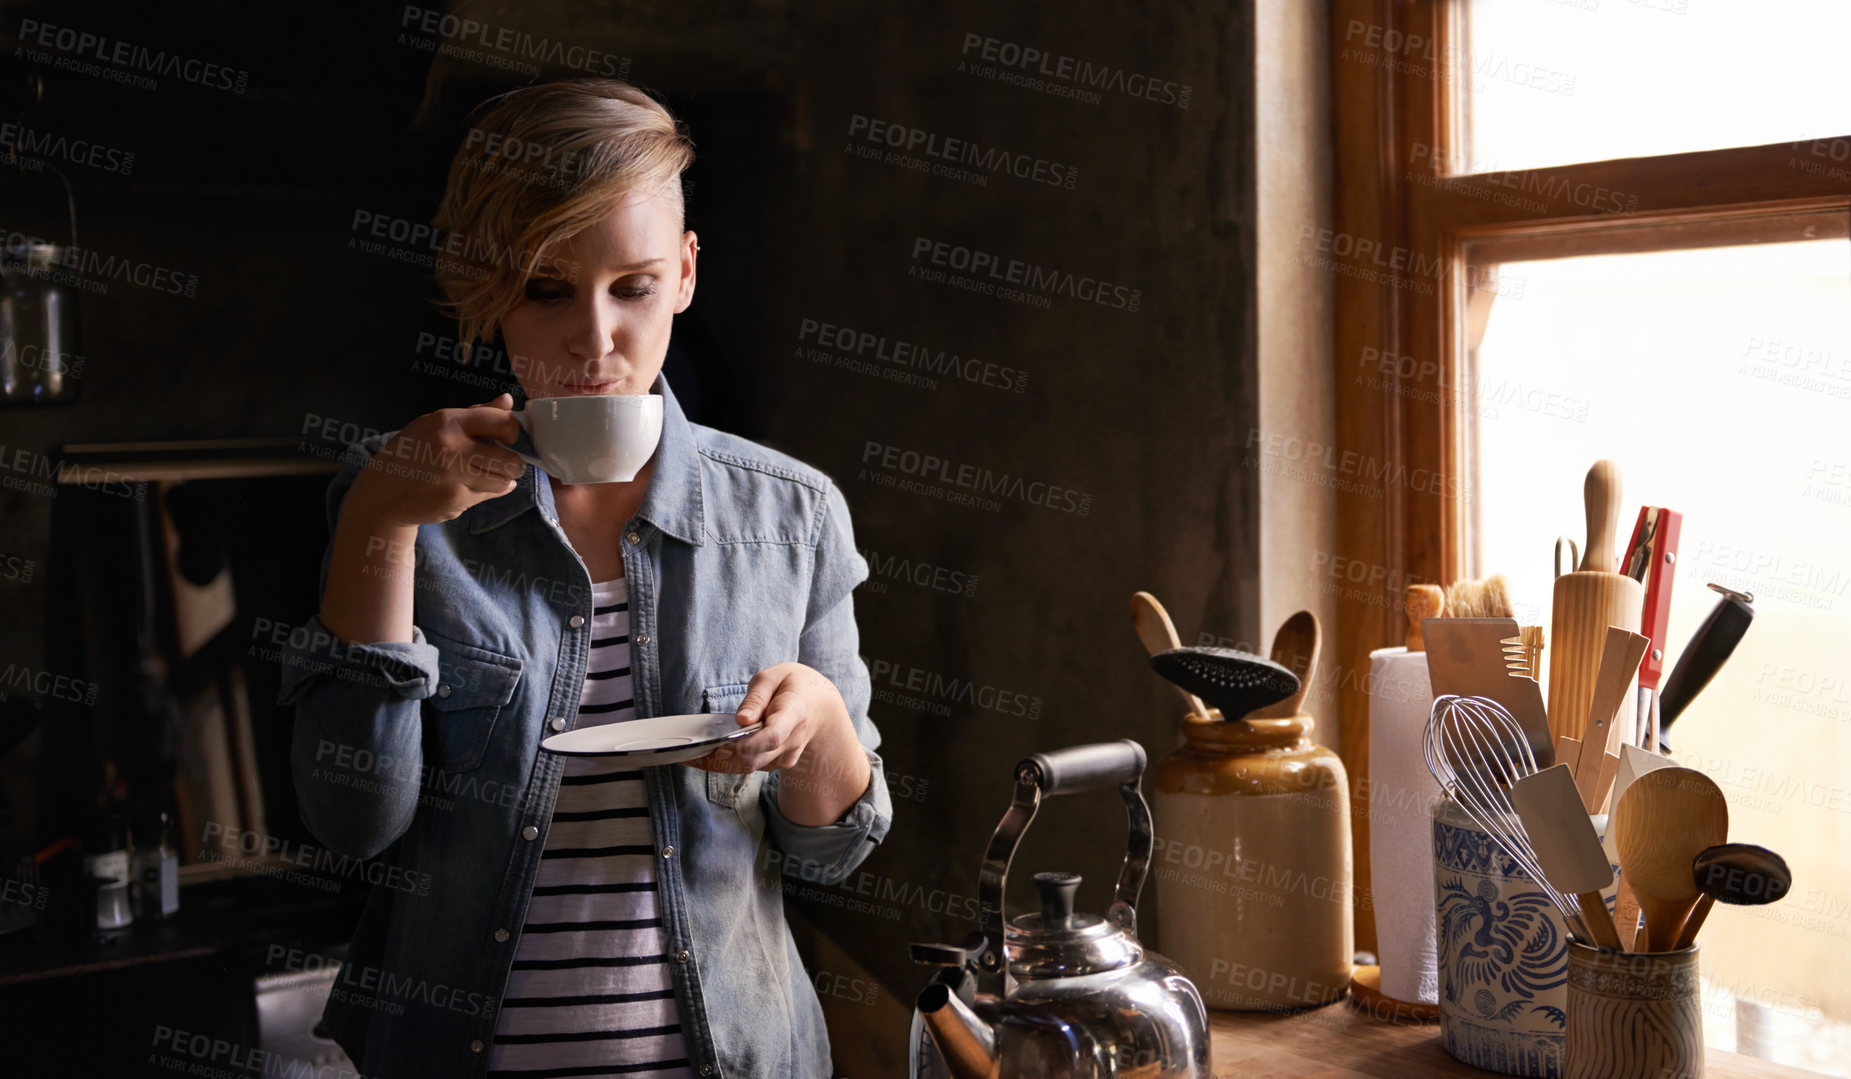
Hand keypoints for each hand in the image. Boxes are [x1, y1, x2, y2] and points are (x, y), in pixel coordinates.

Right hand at [345, 393, 526, 528]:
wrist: (382, 493)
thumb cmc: (411, 453)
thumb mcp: (435, 424)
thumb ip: (474, 414)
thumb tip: (507, 400)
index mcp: (448, 421)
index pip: (501, 423)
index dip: (512, 432)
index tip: (507, 438)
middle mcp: (452, 446)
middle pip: (510, 458)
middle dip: (513, 463)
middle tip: (504, 464)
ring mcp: (454, 475)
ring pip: (503, 481)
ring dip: (501, 480)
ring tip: (487, 476)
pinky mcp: (454, 499)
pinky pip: (487, 496)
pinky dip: (484, 493)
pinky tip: (467, 488)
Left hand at [686, 662, 853, 774]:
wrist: (820, 708)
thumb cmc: (794, 686)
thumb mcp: (775, 676)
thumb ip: (756, 697)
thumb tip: (741, 720)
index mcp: (793, 713)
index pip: (774, 735)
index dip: (752, 744)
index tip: (728, 745)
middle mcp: (791, 741)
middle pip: (755, 758)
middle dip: (721, 757)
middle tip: (689, 752)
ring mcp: (785, 756)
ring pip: (748, 767)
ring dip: (718, 763)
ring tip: (689, 755)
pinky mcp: (776, 764)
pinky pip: (748, 767)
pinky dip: (726, 762)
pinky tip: (705, 754)